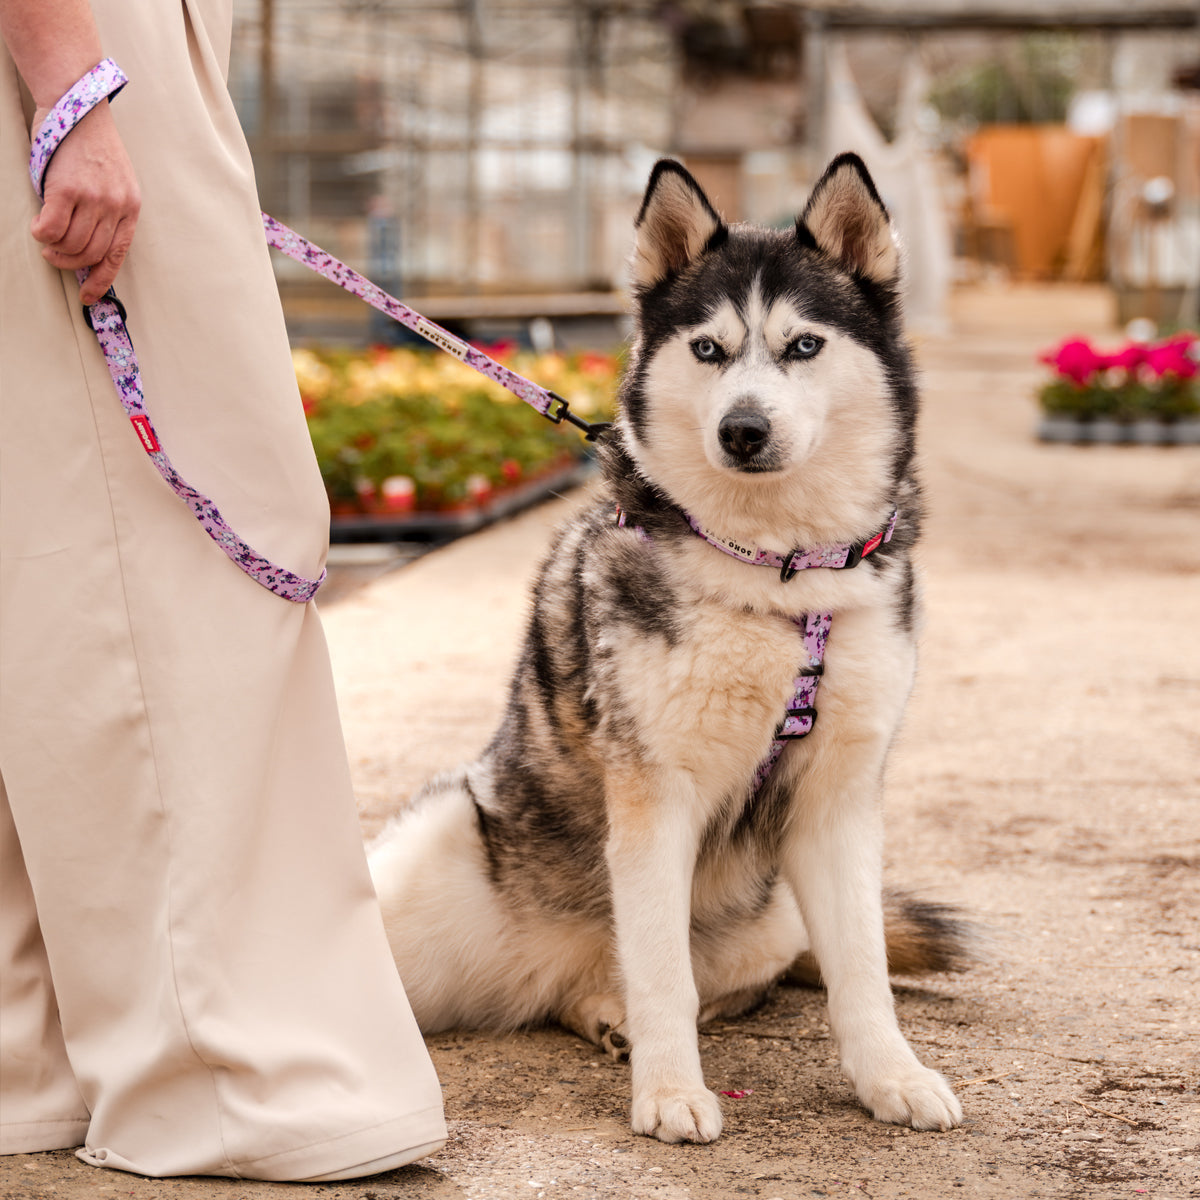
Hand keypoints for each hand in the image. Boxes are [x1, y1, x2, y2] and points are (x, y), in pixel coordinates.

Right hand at [31, 98, 139, 305]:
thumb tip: (86, 248)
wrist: (76, 104)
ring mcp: (94, 198)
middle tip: (55, 258)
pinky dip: (42, 234)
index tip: (89, 297)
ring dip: (55, 250)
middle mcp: (116, 205)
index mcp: (130, 207)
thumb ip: (104, 213)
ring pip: (72, 244)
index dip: (101, 280)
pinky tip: (38, 229)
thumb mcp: (111, 182)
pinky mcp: (68, 189)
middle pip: (92, 254)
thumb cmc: (88, 145)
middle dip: (70, 264)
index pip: (118, 255)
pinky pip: (53, 228)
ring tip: (47, 242)